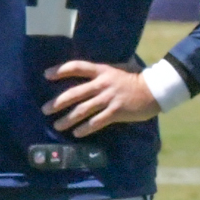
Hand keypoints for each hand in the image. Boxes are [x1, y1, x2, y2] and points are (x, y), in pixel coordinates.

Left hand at [43, 60, 159, 135]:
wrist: (153, 90)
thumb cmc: (135, 78)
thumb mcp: (118, 68)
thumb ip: (102, 70)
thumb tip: (87, 71)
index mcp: (102, 70)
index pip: (76, 67)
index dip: (60, 70)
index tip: (46, 75)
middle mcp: (102, 84)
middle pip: (75, 92)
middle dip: (58, 102)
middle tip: (45, 109)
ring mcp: (109, 98)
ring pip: (83, 110)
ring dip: (67, 119)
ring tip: (57, 125)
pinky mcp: (116, 112)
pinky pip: (97, 122)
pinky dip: (85, 128)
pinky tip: (77, 133)